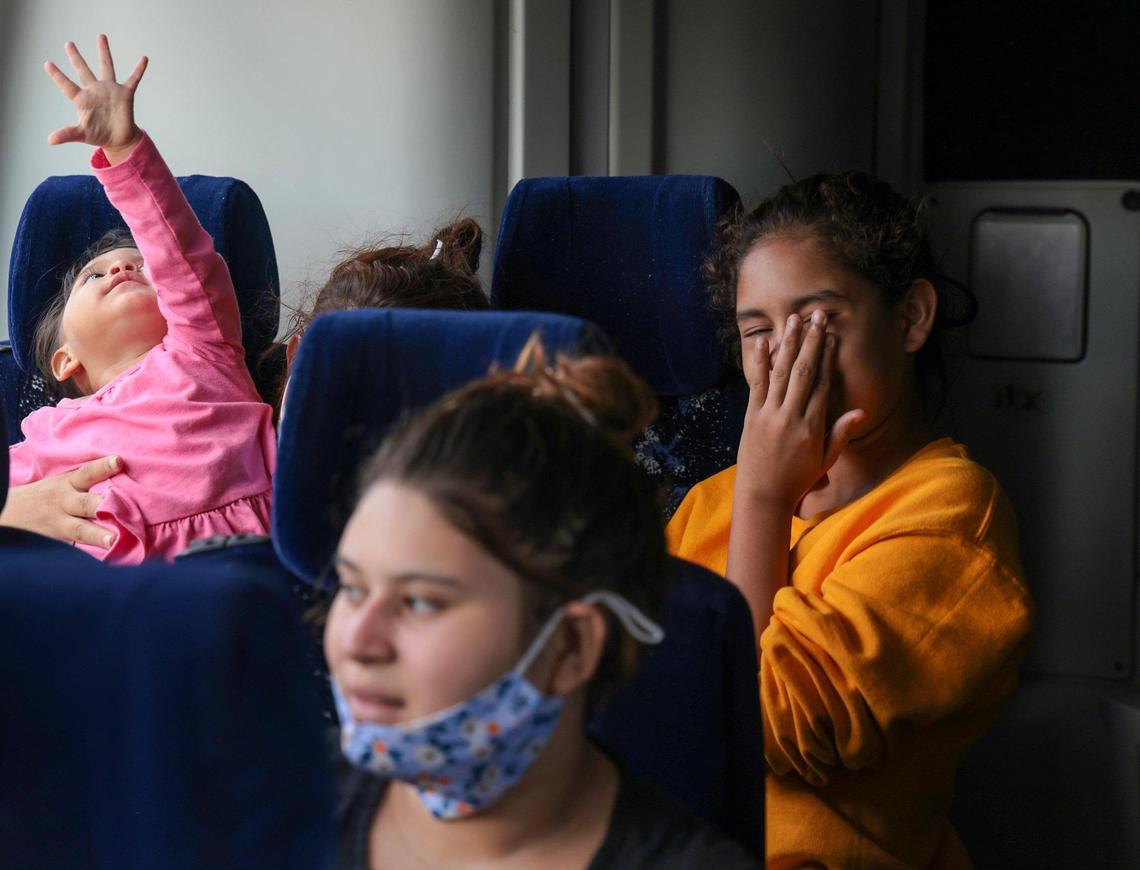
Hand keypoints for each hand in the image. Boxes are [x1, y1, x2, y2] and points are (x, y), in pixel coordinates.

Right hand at [0, 455, 121, 546]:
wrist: (9, 514)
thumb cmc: (48, 496)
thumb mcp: (62, 483)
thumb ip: (88, 480)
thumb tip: (122, 470)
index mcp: (66, 484)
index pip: (86, 473)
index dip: (102, 467)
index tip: (118, 462)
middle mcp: (64, 503)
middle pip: (85, 504)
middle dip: (103, 506)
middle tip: (122, 510)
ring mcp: (60, 525)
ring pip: (80, 530)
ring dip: (98, 535)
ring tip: (113, 540)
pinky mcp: (59, 542)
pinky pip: (75, 547)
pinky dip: (89, 552)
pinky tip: (107, 556)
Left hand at [44, 35, 146, 161]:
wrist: (119, 139)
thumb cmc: (99, 135)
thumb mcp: (81, 134)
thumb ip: (66, 134)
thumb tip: (50, 140)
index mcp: (82, 99)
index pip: (67, 85)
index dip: (57, 76)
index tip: (47, 64)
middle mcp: (95, 91)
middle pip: (83, 70)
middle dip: (76, 57)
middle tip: (68, 44)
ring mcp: (110, 90)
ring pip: (106, 67)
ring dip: (104, 52)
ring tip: (101, 37)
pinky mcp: (125, 94)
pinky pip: (133, 79)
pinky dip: (139, 70)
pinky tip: (144, 59)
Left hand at [735, 311, 864, 510]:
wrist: (763, 495)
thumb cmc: (798, 478)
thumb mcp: (826, 459)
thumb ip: (841, 433)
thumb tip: (861, 411)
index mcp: (812, 426)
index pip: (822, 384)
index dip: (827, 358)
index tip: (831, 336)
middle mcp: (791, 416)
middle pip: (803, 371)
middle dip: (810, 341)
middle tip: (816, 316)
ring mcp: (769, 415)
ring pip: (781, 372)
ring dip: (788, 343)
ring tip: (793, 319)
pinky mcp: (752, 416)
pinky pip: (757, 384)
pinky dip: (760, 362)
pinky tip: (765, 342)